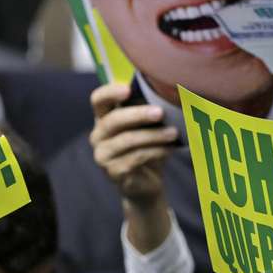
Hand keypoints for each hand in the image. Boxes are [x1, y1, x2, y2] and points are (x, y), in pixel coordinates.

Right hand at [90, 83, 178, 205]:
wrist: (145, 183)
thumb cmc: (146, 146)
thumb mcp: (145, 126)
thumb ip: (147, 110)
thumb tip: (166, 94)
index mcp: (103, 118)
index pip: (98, 100)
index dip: (110, 93)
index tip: (128, 89)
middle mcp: (98, 136)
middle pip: (113, 120)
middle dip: (138, 115)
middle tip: (160, 112)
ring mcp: (103, 155)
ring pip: (128, 140)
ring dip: (153, 135)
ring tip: (173, 133)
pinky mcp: (113, 172)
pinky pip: (136, 158)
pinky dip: (156, 152)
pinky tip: (169, 149)